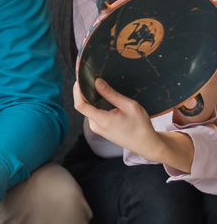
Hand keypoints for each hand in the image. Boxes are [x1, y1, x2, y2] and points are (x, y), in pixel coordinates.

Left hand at [78, 79, 194, 171]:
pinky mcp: (100, 128)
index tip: (80, 80)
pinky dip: (96, 105)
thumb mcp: (129, 106)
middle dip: (84, 92)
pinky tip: (104, 98)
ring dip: (91, 98)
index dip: (77, 91)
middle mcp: (95, 125)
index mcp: (102, 120)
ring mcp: (96, 128)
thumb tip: (97, 82)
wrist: (145, 144)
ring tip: (99, 87)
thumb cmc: (140, 125)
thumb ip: (111, 94)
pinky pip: (93, 113)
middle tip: (92, 79)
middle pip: (83, 105)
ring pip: (88, 109)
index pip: (80, 105)